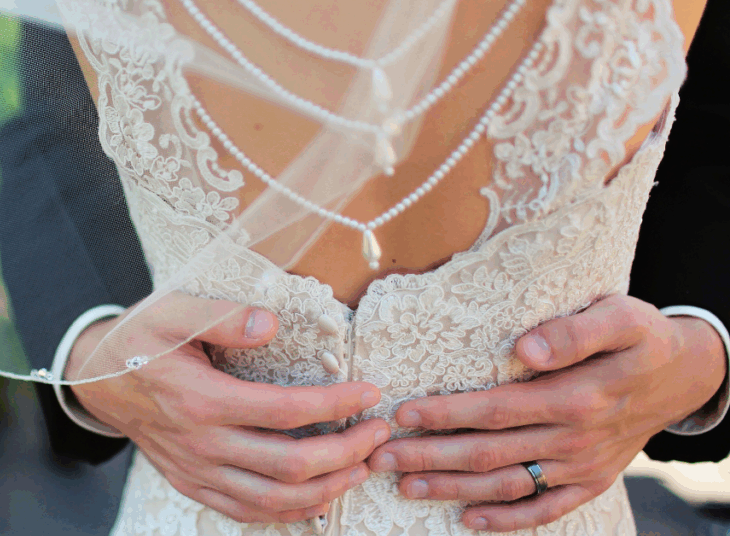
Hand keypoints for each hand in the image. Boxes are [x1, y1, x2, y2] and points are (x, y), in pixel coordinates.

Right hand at [68, 293, 390, 523]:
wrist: (93, 378)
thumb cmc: (138, 340)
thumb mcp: (172, 312)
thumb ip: (223, 316)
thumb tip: (271, 325)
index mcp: (201, 400)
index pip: (286, 411)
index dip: (336, 405)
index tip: (368, 393)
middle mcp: (202, 444)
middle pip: (291, 464)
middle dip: (346, 451)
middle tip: (377, 433)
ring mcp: (197, 471)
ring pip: (275, 498)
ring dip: (327, 488)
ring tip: (360, 466)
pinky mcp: (192, 484)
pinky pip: (247, 512)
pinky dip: (288, 511)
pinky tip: (317, 496)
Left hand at [367, 295, 726, 531]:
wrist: (685, 373)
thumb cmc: (641, 337)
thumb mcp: (620, 316)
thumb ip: (575, 332)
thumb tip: (526, 348)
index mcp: (578, 397)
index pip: (497, 409)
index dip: (447, 414)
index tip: (403, 413)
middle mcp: (576, 439)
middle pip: (490, 453)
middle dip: (430, 456)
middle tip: (381, 456)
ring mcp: (582, 466)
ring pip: (508, 484)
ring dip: (453, 488)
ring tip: (406, 486)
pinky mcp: (590, 482)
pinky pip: (545, 510)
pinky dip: (507, 519)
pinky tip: (469, 518)